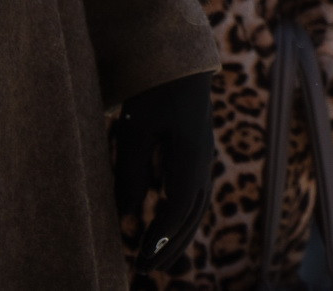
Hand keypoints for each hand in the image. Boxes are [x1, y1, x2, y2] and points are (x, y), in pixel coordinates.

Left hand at [112, 71, 214, 271]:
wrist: (180, 63)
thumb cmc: (154, 94)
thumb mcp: (135, 133)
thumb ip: (132, 175)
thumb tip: (128, 215)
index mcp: (192, 157)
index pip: (179, 208)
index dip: (162, 237)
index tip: (141, 261)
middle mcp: (204, 161)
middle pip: (194, 213)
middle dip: (173, 244)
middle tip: (147, 268)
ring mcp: (204, 157)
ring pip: (198, 206)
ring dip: (180, 233)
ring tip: (159, 257)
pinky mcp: (197, 153)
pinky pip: (194, 193)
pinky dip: (182, 216)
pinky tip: (166, 226)